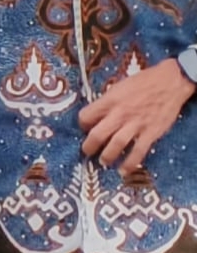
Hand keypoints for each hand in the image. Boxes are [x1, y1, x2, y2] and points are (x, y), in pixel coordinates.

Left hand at [79, 59, 193, 176]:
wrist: (170, 82)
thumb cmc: (143, 82)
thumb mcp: (118, 87)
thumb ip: (107, 101)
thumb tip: (96, 114)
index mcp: (109, 101)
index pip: (85, 117)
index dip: (82, 125)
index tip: (84, 129)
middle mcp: (119, 114)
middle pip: (97, 135)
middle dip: (88, 147)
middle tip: (87, 152)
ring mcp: (135, 125)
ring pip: (115, 146)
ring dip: (106, 157)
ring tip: (103, 162)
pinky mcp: (151, 133)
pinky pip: (138, 151)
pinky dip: (130, 163)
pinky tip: (123, 171)